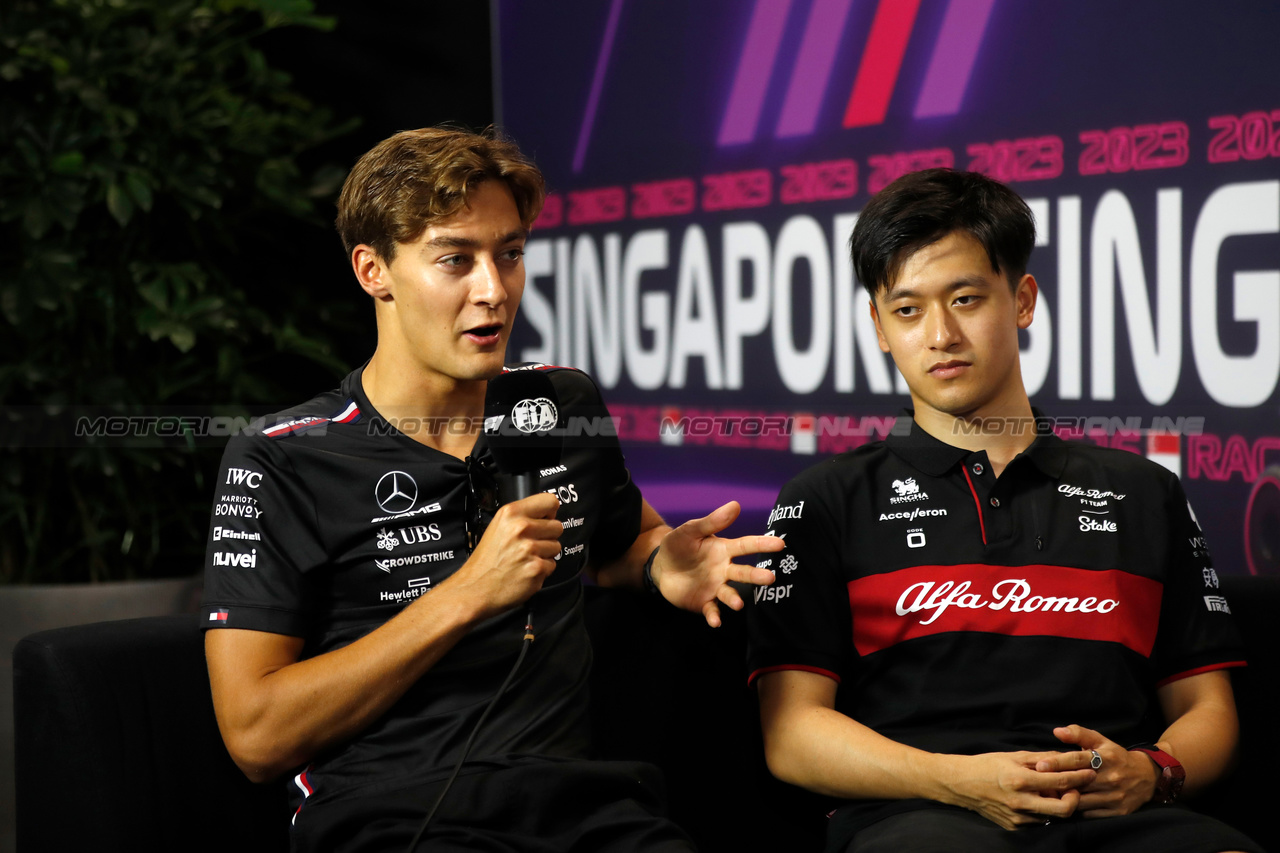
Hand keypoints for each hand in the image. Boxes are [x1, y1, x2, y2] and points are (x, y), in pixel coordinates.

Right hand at [450, 492, 562, 618]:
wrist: (475, 588)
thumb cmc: (486, 561)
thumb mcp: (498, 526)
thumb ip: (521, 517)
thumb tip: (546, 514)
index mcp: (511, 513)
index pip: (550, 501)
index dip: (549, 513)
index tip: (544, 520)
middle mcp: (521, 528)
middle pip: (557, 526)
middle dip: (547, 536)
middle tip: (529, 545)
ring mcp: (530, 548)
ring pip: (556, 546)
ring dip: (544, 554)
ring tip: (525, 559)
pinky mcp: (537, 568)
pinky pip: (552, 565)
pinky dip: (541, 570)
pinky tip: (525, 570)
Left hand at [650, 501, 783, 626]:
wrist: (660, 567)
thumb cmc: (679, 545)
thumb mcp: (691, 530)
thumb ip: (712, 521)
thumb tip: (736, 505)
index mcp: (724, 550)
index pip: (746, 546)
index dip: (762, 545)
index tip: (780, 544)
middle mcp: (724, 570)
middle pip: (743, 573)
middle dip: (756, 576)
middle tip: (770, 578)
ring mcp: (715, 587)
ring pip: (729, 594)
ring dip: (734, 599)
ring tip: (738, 603)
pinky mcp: (704, 602)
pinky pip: (711, 610)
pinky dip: (714, 616)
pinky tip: (716, 621)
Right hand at [943, 751, 1096, 829]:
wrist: (961, 784)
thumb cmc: (986, 765)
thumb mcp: (1014, 756)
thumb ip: (1042, 759)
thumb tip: (1066, 758)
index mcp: (1019, 780)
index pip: (1060, 782)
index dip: (1079, 776)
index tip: (1090, 770)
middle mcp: (1020, 802)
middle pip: (1064, 809)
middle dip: (1076, 798)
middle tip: (1076, 787)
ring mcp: (1018, 817)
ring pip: (1052, 816)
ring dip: (1058, 803)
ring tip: (1053, 791)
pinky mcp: (1015, 826)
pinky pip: (1038, 819)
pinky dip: (1043, 809)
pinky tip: (1038, 798)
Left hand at [1040, 725, 1158, 817]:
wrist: (1147, 776)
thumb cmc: (1116, 756)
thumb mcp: (1100, 741)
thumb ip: (1079, 734)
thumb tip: (1057, 731)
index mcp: (1105, 758)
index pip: (1077, 759)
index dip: (1057, 762)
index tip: (1040, 765)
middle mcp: (1111, 778)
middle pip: (1077, 782)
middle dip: (1057, 782)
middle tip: (1038, 782)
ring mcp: (1115, 796)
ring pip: (1082, 800)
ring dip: (1065, 798)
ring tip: (1049, 794)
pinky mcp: (1118, 811)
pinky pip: (1090, 814)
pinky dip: (1077, 810)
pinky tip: (1067, 804)